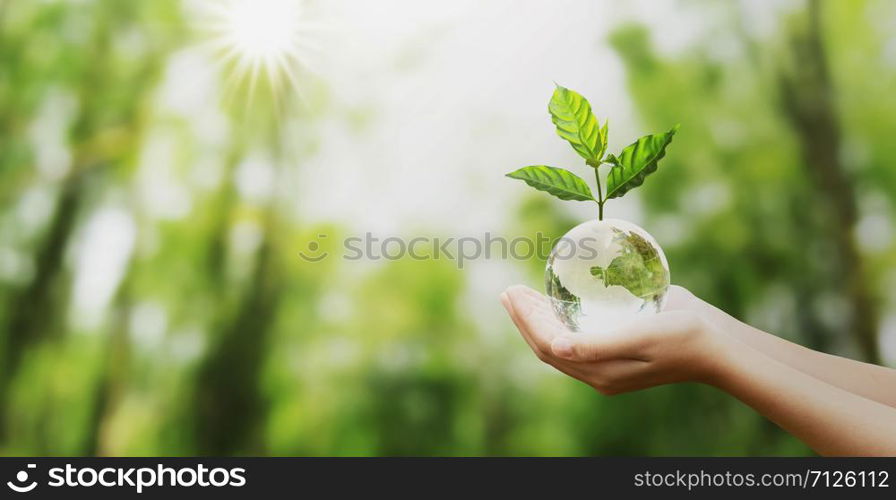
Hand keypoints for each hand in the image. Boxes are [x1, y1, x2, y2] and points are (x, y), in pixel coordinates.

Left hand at [500, 285, 732, 394]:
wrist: (717, 345)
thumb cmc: (683, 338)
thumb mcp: (640, 338)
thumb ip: (597, 345)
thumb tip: (555, 346)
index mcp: (599, 372)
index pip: (548, 345)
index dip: (525, 321)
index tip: (511, 294)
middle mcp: (599, 370)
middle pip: (549, 344)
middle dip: (525, 319)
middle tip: (509, 290)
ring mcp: (608, 361)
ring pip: (561, 340)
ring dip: (539, 318)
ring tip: (523, 295)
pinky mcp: (618, 347)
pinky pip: (579, 334)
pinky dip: (562, 318)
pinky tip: (558, 300)